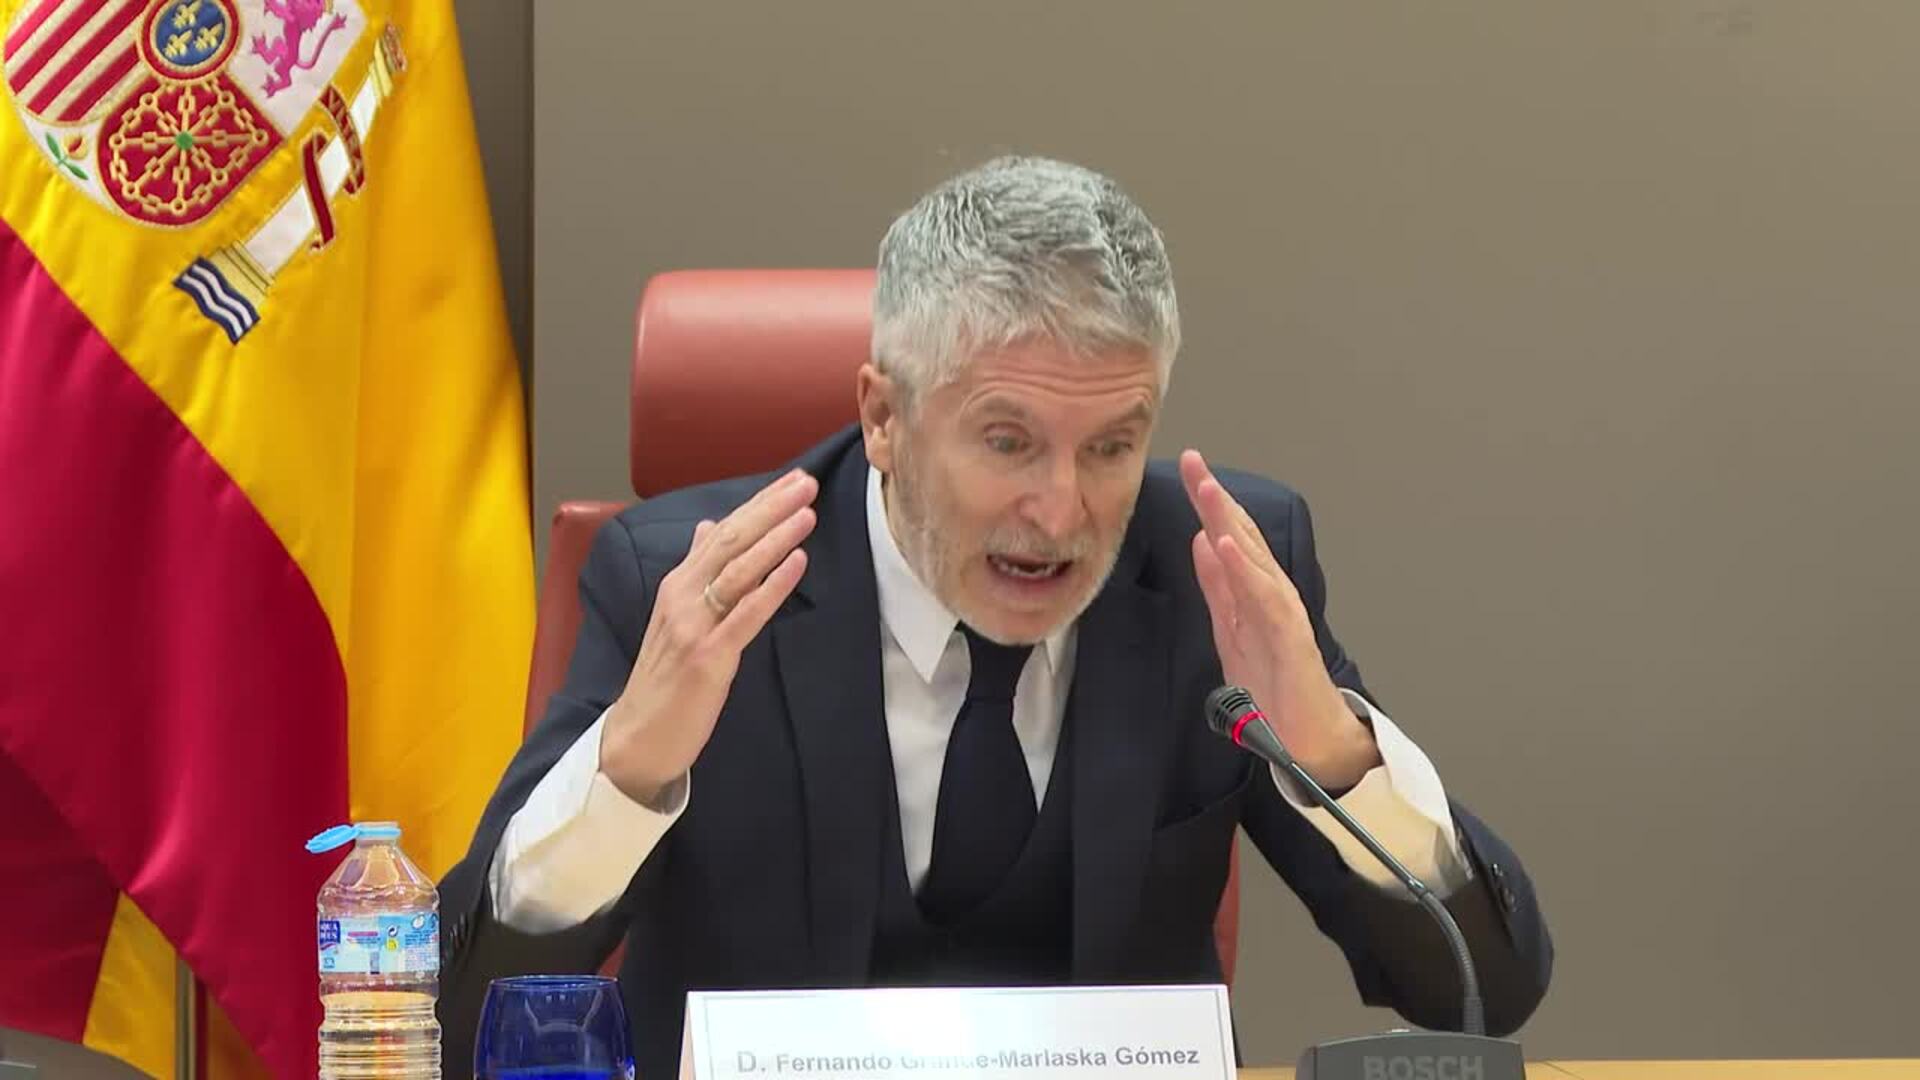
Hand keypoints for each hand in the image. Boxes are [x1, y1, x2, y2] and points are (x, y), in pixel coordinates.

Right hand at [600, 468, 818, 803]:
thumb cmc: (664, 679)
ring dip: (774, 539)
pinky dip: (771, 586)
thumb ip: (695, 569)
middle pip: (731, 541)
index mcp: (678, 585)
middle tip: (806, 482)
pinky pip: (744, 615)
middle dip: (770, 509)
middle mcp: (682, 597)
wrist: (638, 737)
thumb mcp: (676, 616)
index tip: (793, 480)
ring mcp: (693, 626)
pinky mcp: (707, 657)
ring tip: (806, 513)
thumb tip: (708, 526)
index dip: (759, 504)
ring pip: (737, 571)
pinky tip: (796, 563)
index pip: (723, 532)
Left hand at [1179, 450, 1379, 790]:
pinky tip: (1226, 546)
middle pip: (1242, 538)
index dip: (1208, 502)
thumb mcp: (1232, 629)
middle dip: (1217, 499)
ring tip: (1209, 490)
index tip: (1189, 466)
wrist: (1306, 737)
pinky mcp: (1291, 640)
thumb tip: (1203, 541)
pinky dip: (1245, 571)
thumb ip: (1219, 586)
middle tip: (1195, 460)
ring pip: (1255, 561)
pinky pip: (1265, 601)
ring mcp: (1283, 615)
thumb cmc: (1274, 685)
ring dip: (1230, 523)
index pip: (1228, 538)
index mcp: (1253, 592)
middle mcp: (1271, 595)